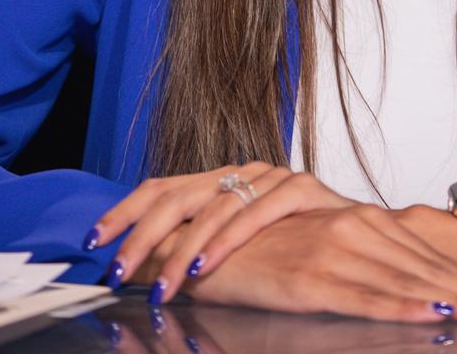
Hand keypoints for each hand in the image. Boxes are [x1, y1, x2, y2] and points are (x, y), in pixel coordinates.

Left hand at [87, 163, 352, 292]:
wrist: (362, 239)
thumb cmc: (296, 248)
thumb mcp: (237, 247)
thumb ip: (198, 247)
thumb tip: (142, 270)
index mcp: (219, 181)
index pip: (160, 187)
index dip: (124, 211)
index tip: (94, 241)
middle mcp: (240, 172)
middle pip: (177, 195)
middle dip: (141, 236)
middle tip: (116, 271)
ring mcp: (271, 176)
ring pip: (213, 206)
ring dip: (180, 249)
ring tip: (159, 286)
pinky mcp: (302, 188)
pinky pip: (255, 212)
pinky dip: (225, 241)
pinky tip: (203, 266)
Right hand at [145, 203, 456, 324]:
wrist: (200, 241)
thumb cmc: (262, 249)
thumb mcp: (320, 248)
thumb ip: (362, 262)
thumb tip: (404, 285)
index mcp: (360, 221)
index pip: (424, 255)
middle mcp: (352, 229)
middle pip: (424, 268)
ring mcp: (332, 251)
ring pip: (404, 282)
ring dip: (451, 302)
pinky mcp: (308, 278)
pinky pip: (363, 297)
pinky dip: (401, 307)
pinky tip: (429, 315)